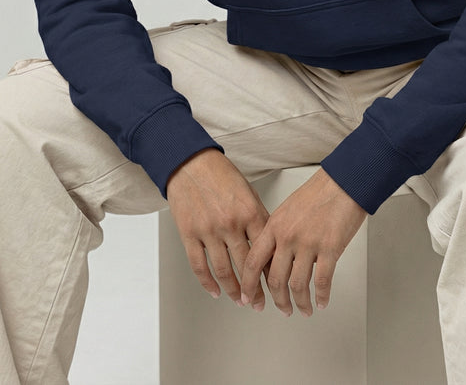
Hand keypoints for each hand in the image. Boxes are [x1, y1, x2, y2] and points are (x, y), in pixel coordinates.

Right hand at [166, 148, 269, 309]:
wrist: (189, 162)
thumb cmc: (220, 174)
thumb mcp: (248, 191)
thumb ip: (258, 218)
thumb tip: (269, 245)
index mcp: (249, 211)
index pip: (266, 251)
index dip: (272, 272)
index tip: (277, 285)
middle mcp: (230, 223)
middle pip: (247, 266)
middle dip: (256, 290)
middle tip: (261, 303)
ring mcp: (208, 230)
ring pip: (224, 272)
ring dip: (234, 291)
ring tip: (241, 301)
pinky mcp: (189, 234)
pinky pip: (199, 266)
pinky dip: (208, 283)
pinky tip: (215, 291)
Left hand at [239, 167, 366, 316]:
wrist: (344, 182)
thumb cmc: (319, 192)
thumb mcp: (287, 209)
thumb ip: (278, 233)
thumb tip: (274, 259)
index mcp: (274, 226)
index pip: (254, 262)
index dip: (249, 285)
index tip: (247, 298)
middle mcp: (288, 236)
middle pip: (276, 280)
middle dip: (278, 301)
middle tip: (283, 309)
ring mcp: (308, 243)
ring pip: (297, 285)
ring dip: (300, 303)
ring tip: (304, 310)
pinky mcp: (329, 248)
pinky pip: (322, 281)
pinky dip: (322, 296)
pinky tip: (322, 301)